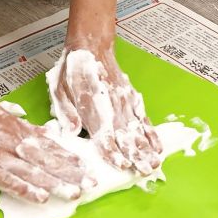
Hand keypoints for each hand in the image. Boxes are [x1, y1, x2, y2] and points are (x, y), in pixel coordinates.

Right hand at [0, 95, 92, 203]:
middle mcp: (11, 139)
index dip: (67, 156)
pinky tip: (40, 197)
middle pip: (45, 158)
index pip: (48, 143)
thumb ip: (20, 121)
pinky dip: (24, 188)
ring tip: (74, 192)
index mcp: (16, 126)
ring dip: (54, 182)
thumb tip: (43, 130)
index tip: (86, 166)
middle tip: (90, 182)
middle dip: (69, 171)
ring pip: (31, 170)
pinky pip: (7, 180)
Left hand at [47, 46, 162, 173]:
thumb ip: (65, 111)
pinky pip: (143, 117)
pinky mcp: (131, 97)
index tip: (122, 165)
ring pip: (137, 127)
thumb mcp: (59, 88)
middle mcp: (111, 105)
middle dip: (135, 154)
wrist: (90, 46)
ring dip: (146, 147)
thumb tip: (71, 132)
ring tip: (154, 163)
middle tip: (145, 170)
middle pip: (125, 133)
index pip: (104, 133)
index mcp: (91, 105)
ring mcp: (124, 101)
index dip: (113, 150)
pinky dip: (151, 132)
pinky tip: (158, 146)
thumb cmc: (72, 71)